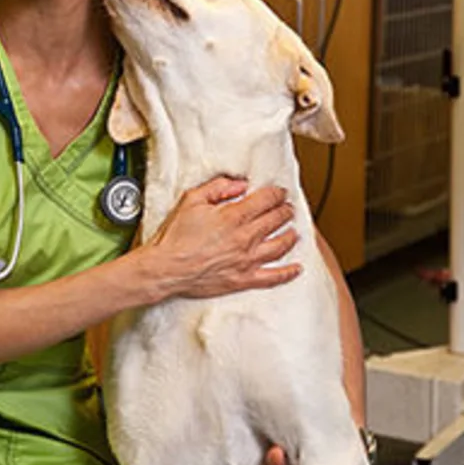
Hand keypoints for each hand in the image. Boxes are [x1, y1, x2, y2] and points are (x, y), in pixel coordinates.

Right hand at [142, 177, 300, 301]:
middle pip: (276, 221)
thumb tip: (239, 184)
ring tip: (294, 231)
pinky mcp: (244, 279)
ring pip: (280, 246)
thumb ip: (217, 188)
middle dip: (285, 211)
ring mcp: (247, 260)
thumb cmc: (175, 236)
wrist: (167, 268)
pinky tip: (296, 268)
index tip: (279, 192)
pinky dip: (288, 273)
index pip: (266, 201)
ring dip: (290, 236)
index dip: (276, 194)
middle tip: (288, 208)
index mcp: (233, 217)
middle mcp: (245, 238)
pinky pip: (273, 277)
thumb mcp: (191, 200)